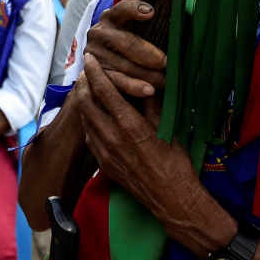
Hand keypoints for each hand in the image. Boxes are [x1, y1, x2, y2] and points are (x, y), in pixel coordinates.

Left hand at [78, 55, 234, 256]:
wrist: (172, 200)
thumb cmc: (175, 162)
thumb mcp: (166, 127)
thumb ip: (150, 104)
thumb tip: (143, 84)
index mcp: (129, 125)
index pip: (104, 91)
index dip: (95, 72)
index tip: (90, 58)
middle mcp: (112, 137)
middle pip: (87, 103)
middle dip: (84, 84)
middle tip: (86, 72)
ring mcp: (105, 153)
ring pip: (85, 119)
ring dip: (85, 102)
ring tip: (88, 89)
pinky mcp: (104, 164)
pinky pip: (89, 136)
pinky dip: (89, 120)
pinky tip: (95, 115)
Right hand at [83, 0, 166, 96]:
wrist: (107, 60)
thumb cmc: (131, 44)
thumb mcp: (135, 30)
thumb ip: (149, 26)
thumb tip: (178, 24)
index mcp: (111, 16)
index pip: (122, 9)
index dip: (135, 9)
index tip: (151, 12)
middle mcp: (99, 33)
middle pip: (127, 42)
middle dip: (150, 54)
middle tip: (166, 63)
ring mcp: (95, 54)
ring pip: (124, 66)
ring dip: (147, 75)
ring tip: (164, 81)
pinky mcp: (95, 75)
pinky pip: (116, 82)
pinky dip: (134, 87)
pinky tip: (148, 91)